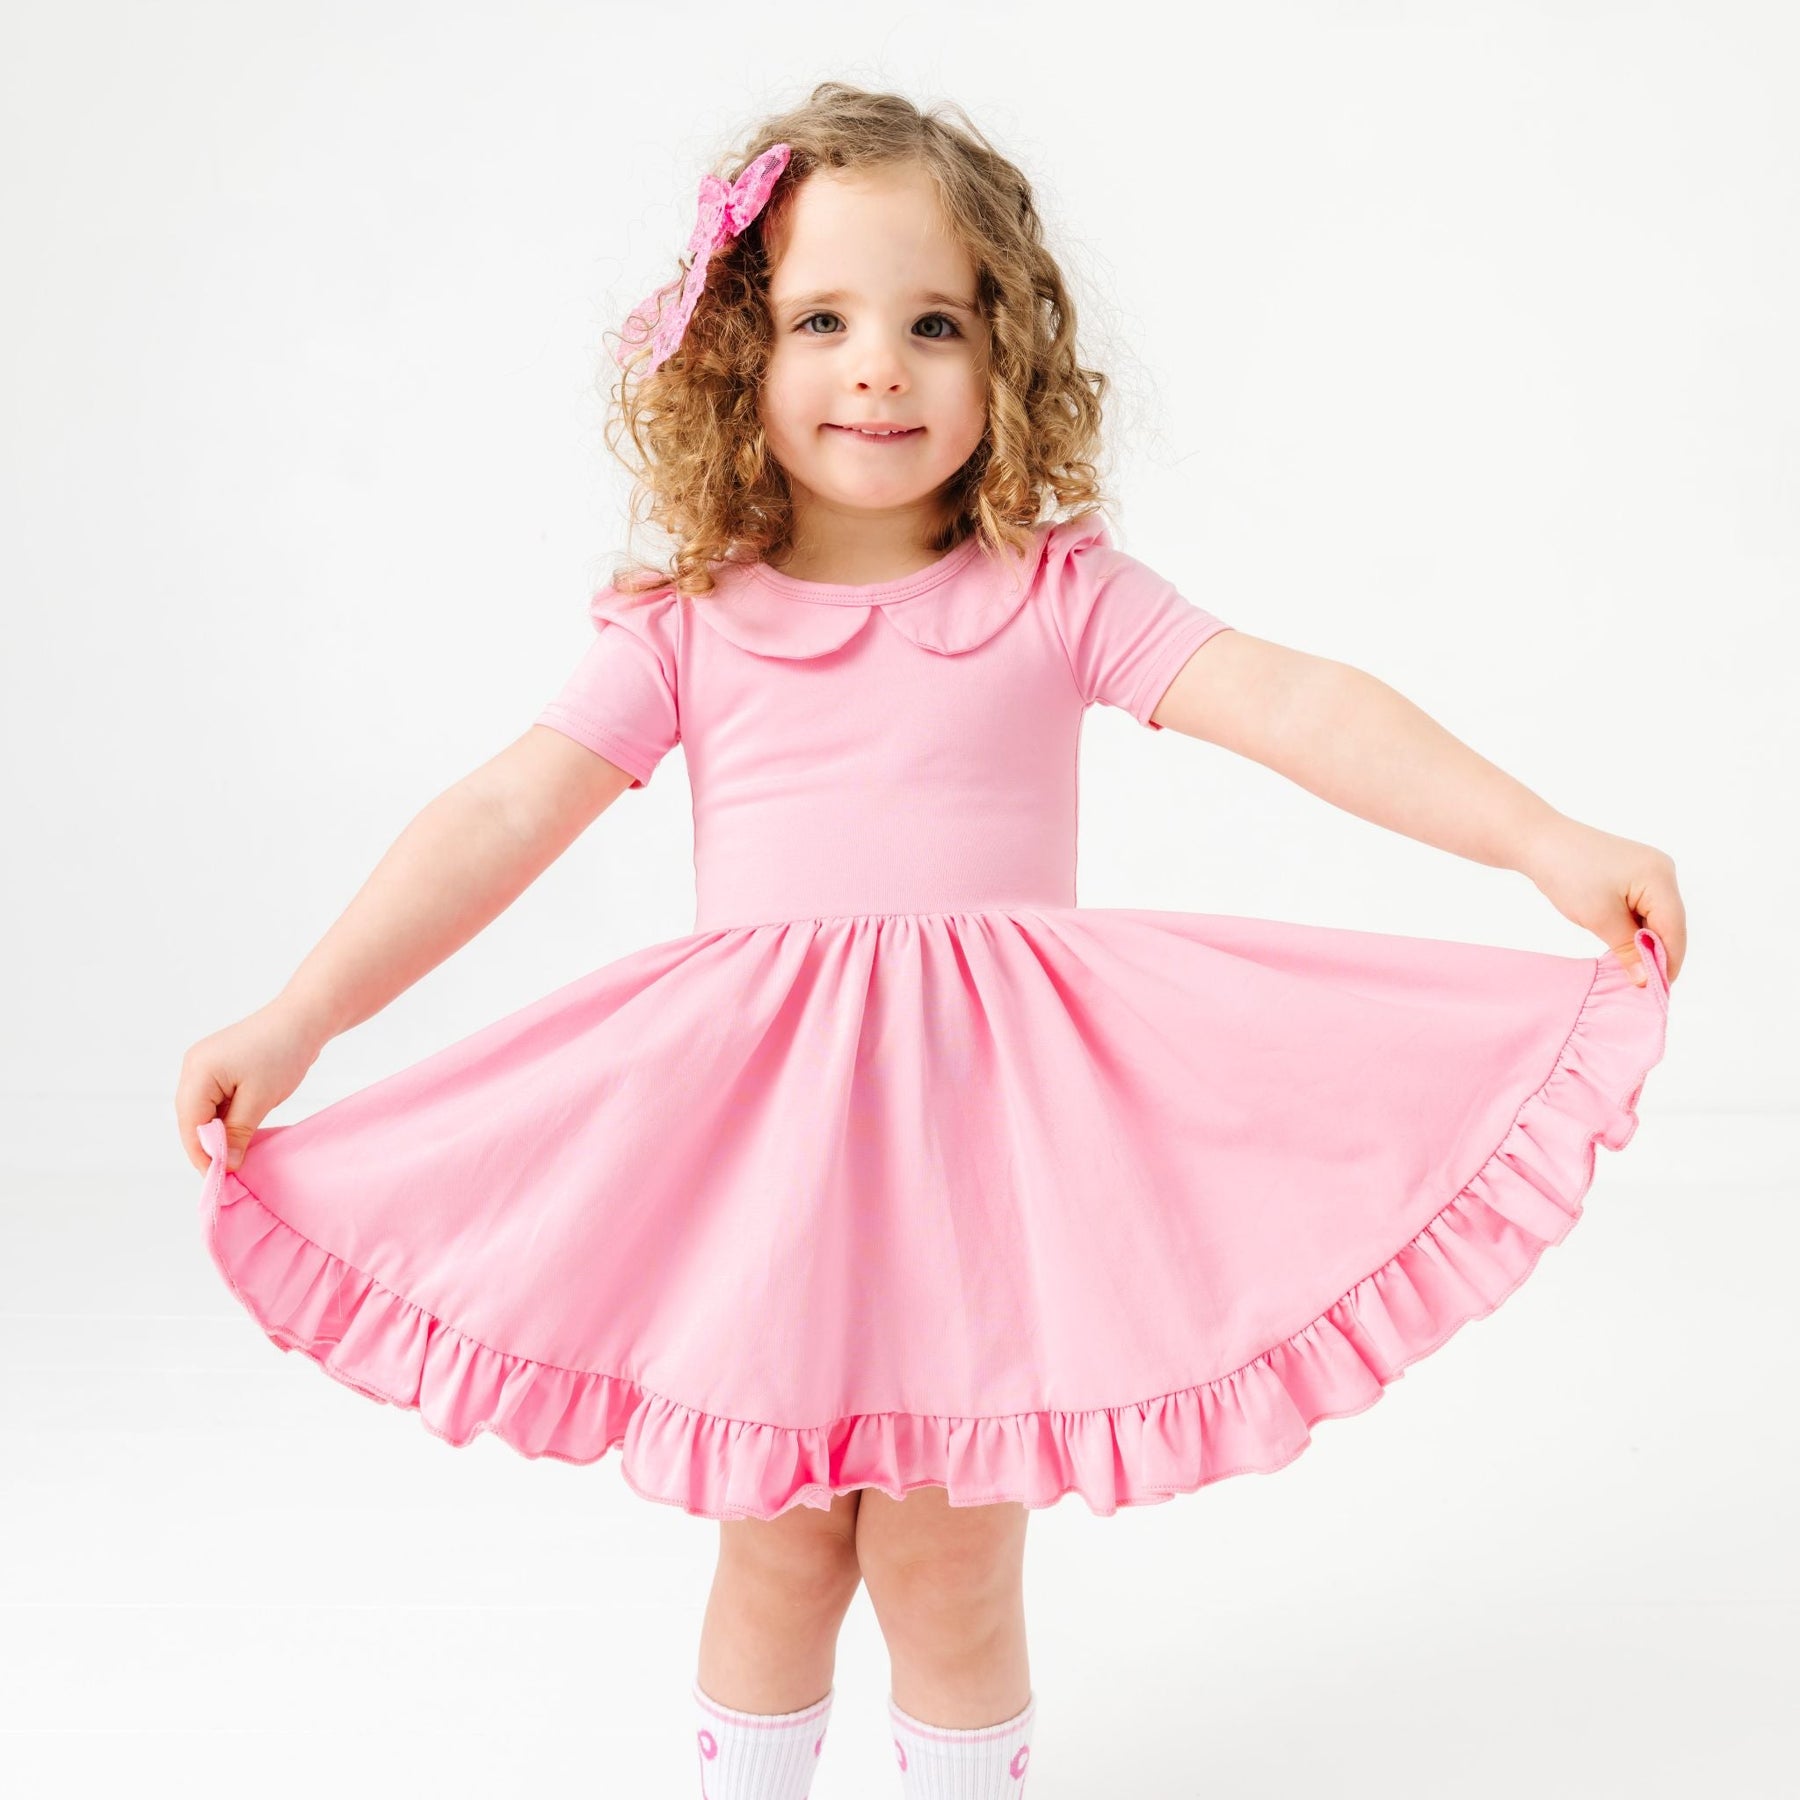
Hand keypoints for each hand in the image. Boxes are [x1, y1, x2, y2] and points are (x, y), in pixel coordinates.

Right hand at [175, 997, 329, 1174]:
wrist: (304, 1018)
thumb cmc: (283, 1053)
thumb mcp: (260, 1099)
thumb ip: (238, 1133)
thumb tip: (226, 1165)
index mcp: (197, 1072)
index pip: (190, 1124)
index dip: (201, 1154)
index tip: (219, 1180)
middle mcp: (194, 1067)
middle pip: (192, 1118)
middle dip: (208, 1146)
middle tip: (228, 1173)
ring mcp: (205, 1065)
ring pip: (204, 1111)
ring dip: (219, 1133)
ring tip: (236, 1157)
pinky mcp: (219, 1067)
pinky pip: (216, 1101)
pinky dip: (226, 1119)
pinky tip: (240, 1134)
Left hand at [1520, 815, 1685, 987]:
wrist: (1538, 841)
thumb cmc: (1568, 874)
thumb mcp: (1600, 918)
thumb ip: (1628, 950)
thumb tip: (1646, 981)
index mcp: (1660, 878)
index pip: (1674, 930)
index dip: (1668, 963)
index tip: (1657, 993)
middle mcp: (1662, 871)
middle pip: (1669, 924)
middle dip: (1657, 955)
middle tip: (1643, 987)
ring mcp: (1649, 871)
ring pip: (1656, 918)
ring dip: (1644, 943)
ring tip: (1632, 971)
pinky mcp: (1634, 874)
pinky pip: (1643, 908)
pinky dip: (1635, 928)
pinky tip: (1623, 947)